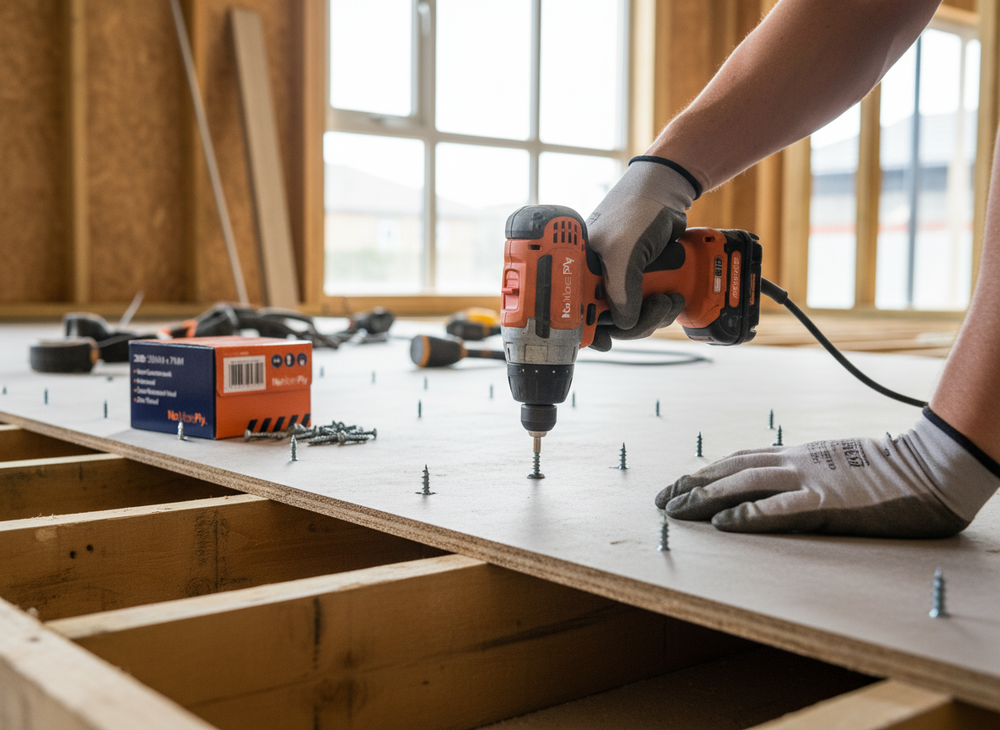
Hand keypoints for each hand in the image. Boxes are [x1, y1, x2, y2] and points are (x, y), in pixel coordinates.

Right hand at [586, 158, 698, 348]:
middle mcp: (595, 278)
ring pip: (631, 319)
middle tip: (654, 309)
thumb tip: (624, 324)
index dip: (587, 330)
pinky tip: (672, 296)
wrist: (667, 193)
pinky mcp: (640, 282)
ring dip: (653, 316)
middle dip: (634, 323)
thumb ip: (620, 292)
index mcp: (578, 270)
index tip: (603, 342)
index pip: (574, 312)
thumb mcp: (623, 252)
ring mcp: (618, 281)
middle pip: (607, 322)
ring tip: (669, 299)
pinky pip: (646, 309)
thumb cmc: (635, 211)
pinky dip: (660, 308)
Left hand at [655, 410, 998, 537]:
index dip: (704, 472)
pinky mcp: (826, 503)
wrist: (929, 467)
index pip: (738, 460)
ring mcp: (810, 480)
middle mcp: (796, 461)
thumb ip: (805, 471)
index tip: (678, 483)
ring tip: (676, 511)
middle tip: (662, 499)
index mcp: (798, 454)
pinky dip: (745, 515)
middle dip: (692, 485)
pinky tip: (720, 523)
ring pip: (743, 485)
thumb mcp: (836, 463)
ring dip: (704, 499)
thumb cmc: (888, 470)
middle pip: (730, 470)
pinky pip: (778, 509)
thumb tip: (777, 483)